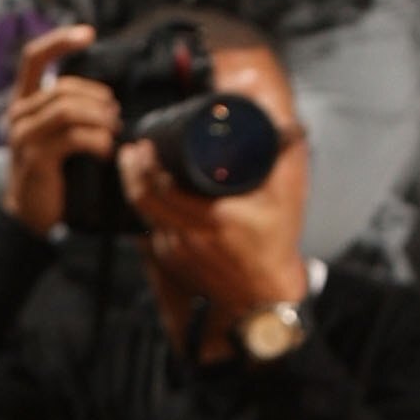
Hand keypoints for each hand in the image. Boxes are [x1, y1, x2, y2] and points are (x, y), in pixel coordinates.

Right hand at [0, 25, 120, 235]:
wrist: (32, 210)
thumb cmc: (53, 168)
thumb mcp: (58, 133)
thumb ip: (71, 111)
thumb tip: (108, 99)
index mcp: (24, 101)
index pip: (33, 58)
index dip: (59, 41)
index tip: (88, 33)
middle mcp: (18, 113)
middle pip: (63, 88)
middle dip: (97, 99)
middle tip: (114, 116)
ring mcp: (23, 135)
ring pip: (67, 110)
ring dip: (100, 119)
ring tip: (112, 132)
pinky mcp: (35, 157)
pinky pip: (72, 137)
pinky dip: (97, 141)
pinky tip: (105, 151)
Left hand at [120, 146, 308, 330]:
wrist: (264, 296)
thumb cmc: (276, 245)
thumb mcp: (288, 198)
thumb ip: (287, 156)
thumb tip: (288, 123)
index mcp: (216, 218)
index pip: (163, 189)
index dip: (147, 165)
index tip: (145, 144)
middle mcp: (190, 236)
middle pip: (143, 198)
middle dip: (131, 170)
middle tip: (132, 148)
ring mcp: (176, 250)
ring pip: (142, 212)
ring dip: (134, 186)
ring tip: (133, 164)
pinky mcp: (170, 260)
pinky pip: (150, 226)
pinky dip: (147, 207)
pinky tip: (150, 192)